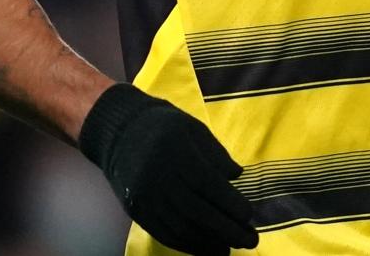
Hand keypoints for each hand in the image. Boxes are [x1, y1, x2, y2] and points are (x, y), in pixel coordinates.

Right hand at [79, 84, 258, 254]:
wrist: (119, 131)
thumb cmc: (164, 126)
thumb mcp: (194, 128)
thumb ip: (216, 153)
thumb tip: (237, 176)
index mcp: (176, 151)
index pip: (207, 183)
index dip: (230, 202)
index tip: (249, 214)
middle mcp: (158, 177)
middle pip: (196, 210)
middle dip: (226, 229)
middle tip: (250, 239)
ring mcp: (145, 196)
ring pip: (180, 227)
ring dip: (208, 242)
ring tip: (231, 249)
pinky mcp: (136, 210)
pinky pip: (163, 233)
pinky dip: (187, 245)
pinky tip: (206, 248)